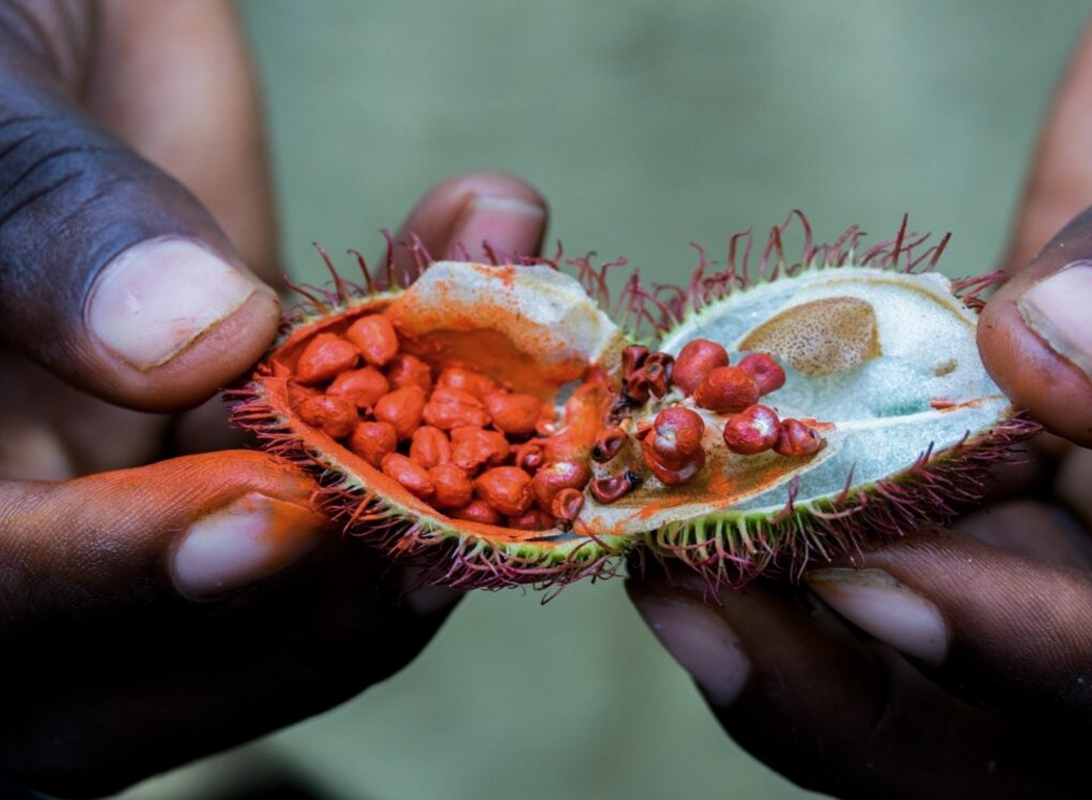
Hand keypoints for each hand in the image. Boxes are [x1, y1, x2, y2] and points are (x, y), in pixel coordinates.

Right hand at [0, 2, 547, 795]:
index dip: (127, 579)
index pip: (5, 600)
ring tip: (509, 314)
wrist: (52, 7)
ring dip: (433, 453)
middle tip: (455, 477)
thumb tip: (193, 343)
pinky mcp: (267, 420)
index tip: (269, 515)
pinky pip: (367, 440)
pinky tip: (488, 228)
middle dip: (334, 579)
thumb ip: (46, 223)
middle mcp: (48, 514)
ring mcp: (165, 476)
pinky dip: (446, 352)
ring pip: (308, 556)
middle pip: (182, 639)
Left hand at [627, 2, 1091, 796]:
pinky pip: (861, 529)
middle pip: (1005, 729)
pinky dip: (772, 508)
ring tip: (653, 533)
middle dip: (837, 681)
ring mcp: (1048, 537)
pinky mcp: (952, 475)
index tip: (876, 588)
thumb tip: (1054, 361)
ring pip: (906, 639)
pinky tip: (688, 460)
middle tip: (692, 600)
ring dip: (772, 603)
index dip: (1044, 669)